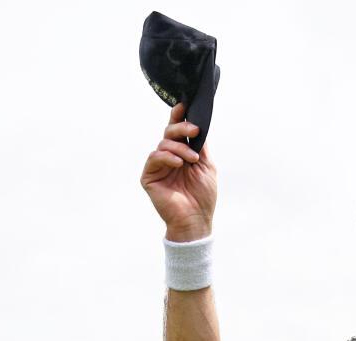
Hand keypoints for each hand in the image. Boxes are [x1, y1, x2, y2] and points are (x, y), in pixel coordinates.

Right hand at [141, 103, 216, 241]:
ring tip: (191, 160)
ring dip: (179, 148)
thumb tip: (197, 123)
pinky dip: (167, 157)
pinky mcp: (149, 177)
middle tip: (194, 131)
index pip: (178, 131)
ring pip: (163, 143)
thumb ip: (200, 145)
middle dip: (181, 127)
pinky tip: (178, 164)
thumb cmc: (202, 196)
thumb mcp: (206, 165)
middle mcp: (168, 158)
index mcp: (182, 153)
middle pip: (169, 132)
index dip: (179, 116)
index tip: (185, 105)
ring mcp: (158, 167)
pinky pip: (154, 157)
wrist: (196, 220)